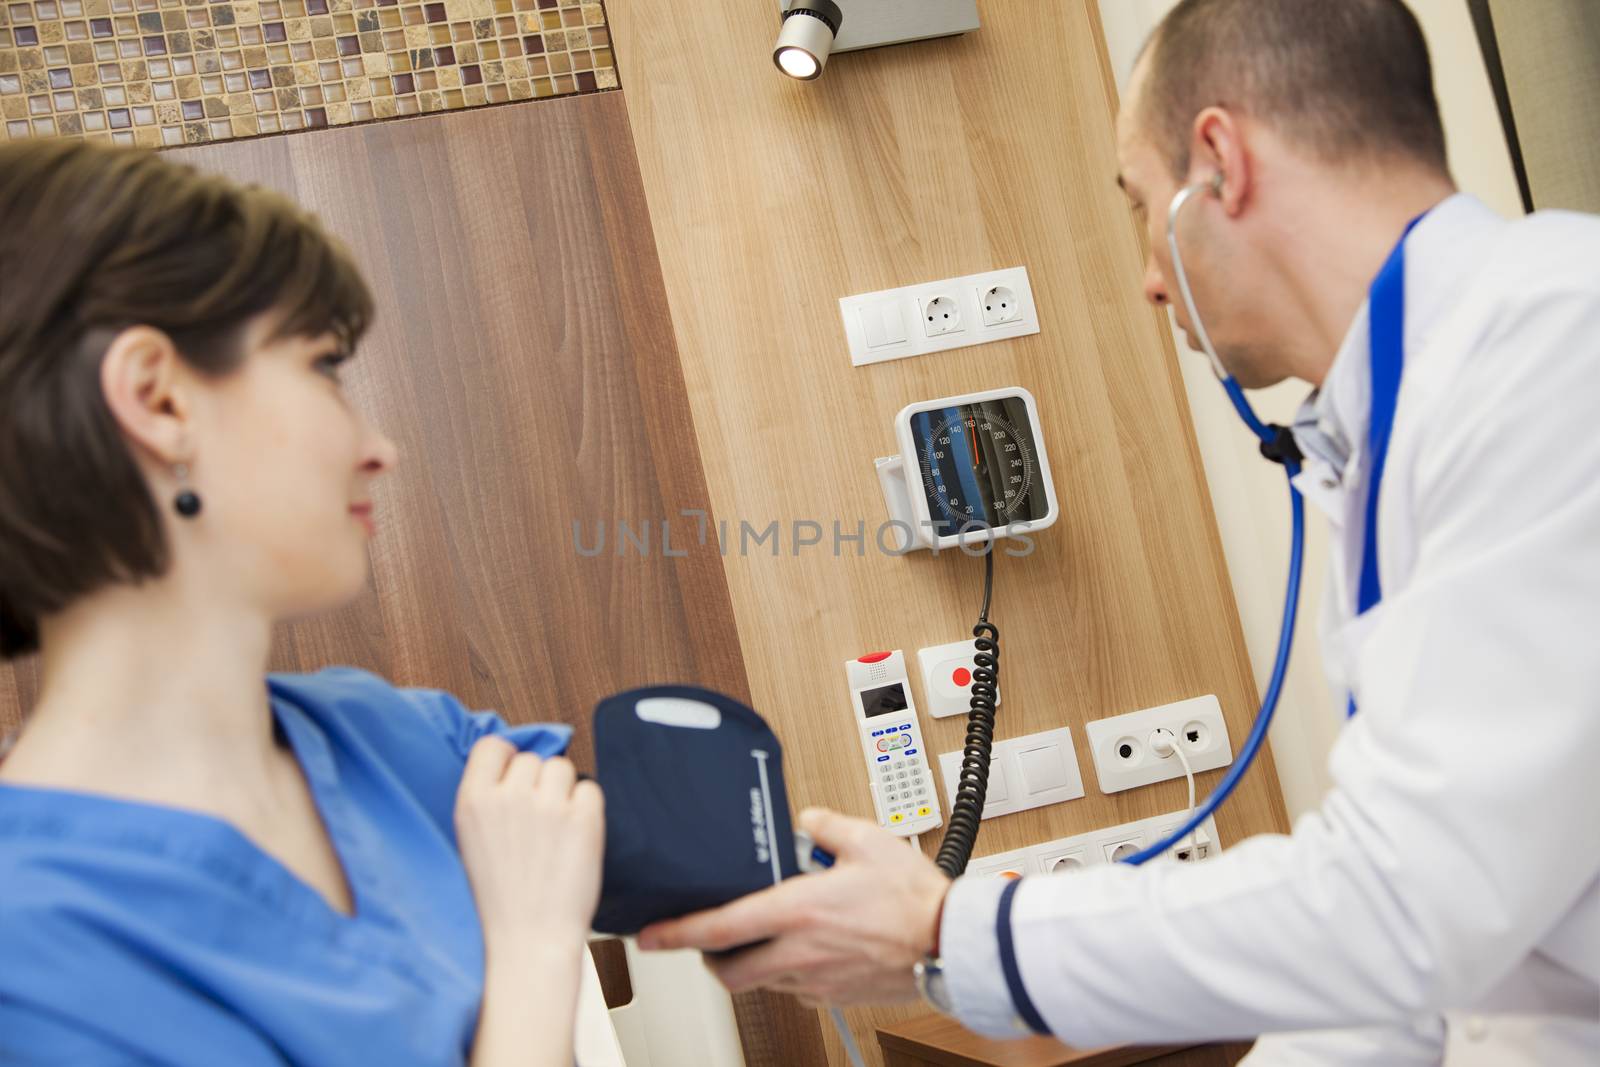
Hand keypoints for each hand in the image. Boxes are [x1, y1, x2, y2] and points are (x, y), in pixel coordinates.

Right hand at [454, 737, 604, 949]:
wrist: (528, 941)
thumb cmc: (502, 896)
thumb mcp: (472, 840)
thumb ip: (488, 797)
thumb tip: (516, 758)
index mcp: (473, 801)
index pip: (493, 745)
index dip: (508, 759)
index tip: (515, 780)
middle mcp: (508, 797)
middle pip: (532, 759)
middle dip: (538, 784)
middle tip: (537, 823)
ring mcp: (547, 806)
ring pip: (562, 768)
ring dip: (564, 791)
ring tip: (556, 831)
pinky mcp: (583, 818)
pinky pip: (590, 789)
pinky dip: (587, 809)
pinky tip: (575, 838)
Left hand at [637, 808, 951, 1006]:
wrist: (952, 942)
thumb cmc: (915, 897)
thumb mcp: (868, 839)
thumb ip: (827, 826)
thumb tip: (808, 820)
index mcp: (798, 910)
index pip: (720, 927)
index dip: (677, 932)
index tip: (651, 934)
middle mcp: (800, 951)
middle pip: (730, 970)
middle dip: (710, 957)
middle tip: (709, 939)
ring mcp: (816, 979)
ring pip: (763, 981)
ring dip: (753, 963)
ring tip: (768, 934)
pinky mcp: (835, 996)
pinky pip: (797, 990)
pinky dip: (790, 973)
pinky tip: (807, 950)